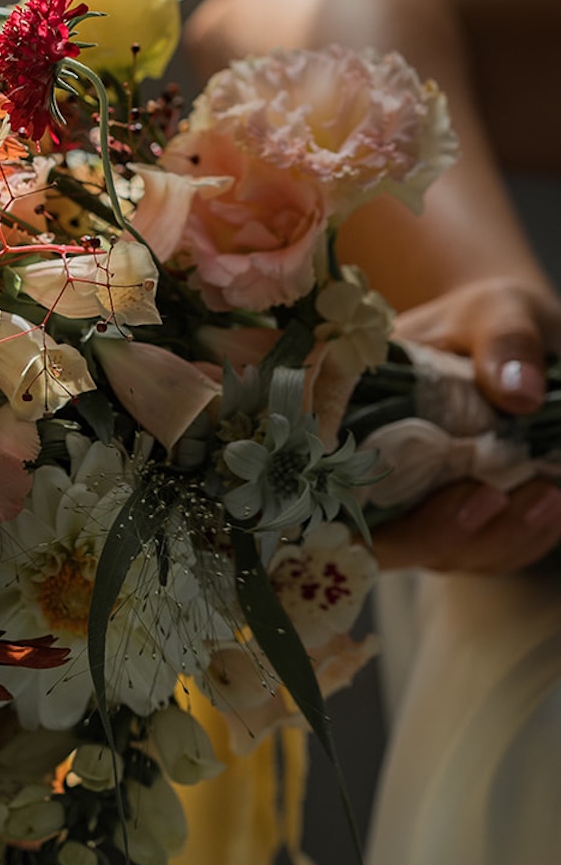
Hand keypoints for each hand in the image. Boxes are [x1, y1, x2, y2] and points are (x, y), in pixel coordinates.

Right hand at [370, 278, 560, 572]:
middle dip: (436, 532)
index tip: (389, 487)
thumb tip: (520, 393)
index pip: (327, 482)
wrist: (516, 342)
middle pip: (383, 538)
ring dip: (493, 539)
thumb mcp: (495, 310)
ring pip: (440, 553)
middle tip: (490, 500)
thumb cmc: (486, 322)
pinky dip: (521, 541)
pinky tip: (553, 505)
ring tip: (547, 498)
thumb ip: (504, 341)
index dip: (350, 512)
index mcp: (352, 417)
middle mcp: (373, 473)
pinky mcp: (462, 524)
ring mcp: (417, 506)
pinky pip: (485, 554)